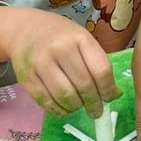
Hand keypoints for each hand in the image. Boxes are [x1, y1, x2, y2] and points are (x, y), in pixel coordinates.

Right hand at [4, 10, 120, 118]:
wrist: (25, 29)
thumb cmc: (61, 36)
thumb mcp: (83, 40)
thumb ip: (98, 64)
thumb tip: (115, 94)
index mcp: (80, 38)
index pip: (101, 70)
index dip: (108, 89)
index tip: (110, 98)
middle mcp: (60, 49)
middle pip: (84, 85)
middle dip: (94, 103)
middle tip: (96, 111)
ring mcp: (41, 64)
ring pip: (65, 96)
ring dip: (76, 107)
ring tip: (79, 107)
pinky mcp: (26, 78)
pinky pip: (46, 101)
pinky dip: (58, 110)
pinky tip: (64, 109)